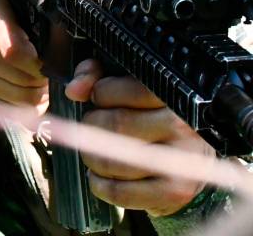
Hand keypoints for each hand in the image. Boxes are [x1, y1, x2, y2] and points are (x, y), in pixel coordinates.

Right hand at [0, 0, 48, 113]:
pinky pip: (0, 109)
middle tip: (47, 80)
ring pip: (13, 98)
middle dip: (40, 84)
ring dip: (32, 99)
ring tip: (38, 90)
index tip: (49, 65)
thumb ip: (28, 5)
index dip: (39, 65)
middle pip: (19, 79)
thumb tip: (61, 27)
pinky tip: (23, 100)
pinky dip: (17, 110)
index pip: (18, 54)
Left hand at [65, 58, 213, 215]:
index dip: (100, 94)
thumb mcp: (126, 80)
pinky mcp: (175, 192)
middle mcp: (182, 126)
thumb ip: (96, 74)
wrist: (193, 153)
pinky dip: (100, 184)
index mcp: (170, 92)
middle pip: (116, 125)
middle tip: (92, 125)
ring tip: (94, 151)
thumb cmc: (151, 110)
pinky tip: (99, 176)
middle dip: (92, 125)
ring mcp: (182, 162)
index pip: (120, 90)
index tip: (98, 98)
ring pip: (114, 160)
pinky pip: (121, 192)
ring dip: (92, 156)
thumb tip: (73, 90)